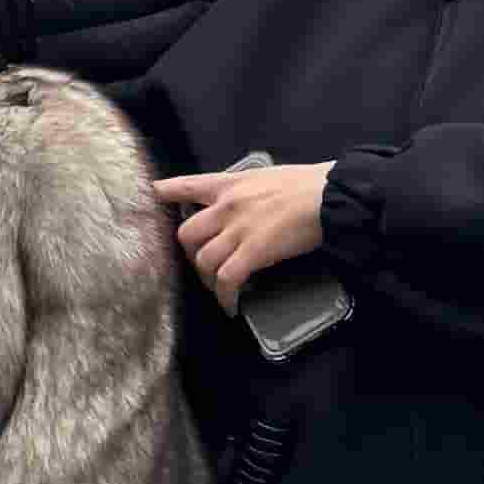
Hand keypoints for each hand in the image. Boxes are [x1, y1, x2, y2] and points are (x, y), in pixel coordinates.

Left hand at [154, 161, 332, 305]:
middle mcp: (226, 206)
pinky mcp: (254, 251)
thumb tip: (242, 208)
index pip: (186, 185)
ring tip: (220, 290)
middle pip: (186, 234)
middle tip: (204, 266)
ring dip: (207, 280)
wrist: (331, 195)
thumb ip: (246, 192)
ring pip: (203, 260)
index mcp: (229, 184)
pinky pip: (227, 279)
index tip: (152, 197)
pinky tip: (230, 306)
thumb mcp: (266, 178)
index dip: (164, 192)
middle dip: (189, 255)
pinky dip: (225, 297)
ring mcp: (238, 229)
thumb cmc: (306, 184)